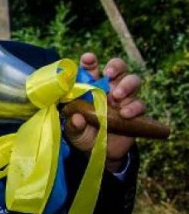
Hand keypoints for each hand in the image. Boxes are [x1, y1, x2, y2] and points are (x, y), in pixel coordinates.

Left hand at [65, 53, 145, 171]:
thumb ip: (73, 126)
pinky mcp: (135, 113)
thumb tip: (77, 118)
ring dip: (126, 85)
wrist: (101, 153)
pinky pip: (139, 104)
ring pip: (132, 81)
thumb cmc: (83, 135)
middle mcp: (108, 89)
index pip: (90, 69)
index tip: (88, 59)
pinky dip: (134, 107)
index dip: (90, 61)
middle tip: (109, 75)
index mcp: (89, 88)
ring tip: (116, 96)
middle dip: (115, 66)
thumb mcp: (73, 132)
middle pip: (117, 68)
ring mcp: (123, 99)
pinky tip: (125, 113)